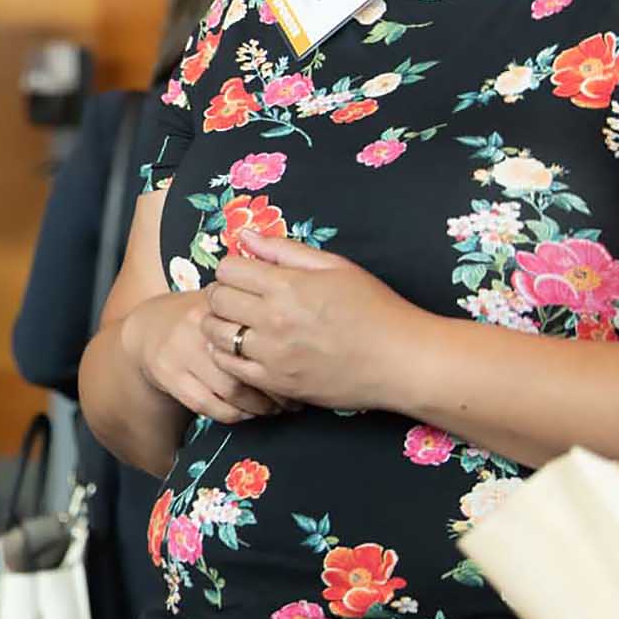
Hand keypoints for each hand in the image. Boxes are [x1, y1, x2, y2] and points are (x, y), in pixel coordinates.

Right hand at [123, 288, 285, 423]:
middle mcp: (198, 326)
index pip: (259, 336)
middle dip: (275, 391)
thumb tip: (297, 333)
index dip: (283, 362)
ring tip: (272, 409)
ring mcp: (181, 352)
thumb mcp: (221, 304)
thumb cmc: (198, 318)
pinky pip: (207, 404)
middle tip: (292, 401)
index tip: (298, 375)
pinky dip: (232, 414)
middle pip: (248, 366)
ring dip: (257, 407)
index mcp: (218, 305)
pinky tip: (245, 413)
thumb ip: (250, 310)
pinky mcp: (168, 375)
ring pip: (230, 390)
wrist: (147, 327)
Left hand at [205, 232, 425, 409]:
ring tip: (239, 323)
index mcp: (287, 286)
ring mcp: (272, 355)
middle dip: (223, 293)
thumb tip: (245, 236)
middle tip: (239, 297)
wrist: (403, 360)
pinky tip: (245, 349)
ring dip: (219, 324)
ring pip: (215, 334)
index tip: (246, 274)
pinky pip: (229, 367)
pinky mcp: (277, 383)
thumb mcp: (335, 266)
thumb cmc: (375, 307)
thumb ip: (285, 250)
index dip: (233, 268)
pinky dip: (227, 355)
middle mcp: (273, 320)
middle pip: (216, 299)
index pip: (227, 269)